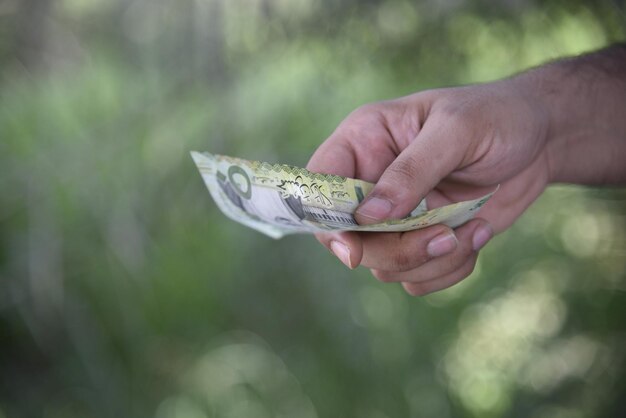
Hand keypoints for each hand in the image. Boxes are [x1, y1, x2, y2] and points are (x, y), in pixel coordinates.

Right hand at [306, 80, 551, 294]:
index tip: (353, 250)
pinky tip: (478, 233)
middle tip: (445, 235)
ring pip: (385, 266)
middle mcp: (371, 182)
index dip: (326, 222)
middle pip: (350, 240)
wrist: (540, 140)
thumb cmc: (497, 117)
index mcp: (363, 142)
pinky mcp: (422, 239)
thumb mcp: (456, 131)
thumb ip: (410, 170)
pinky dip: (450, 268)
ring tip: (473, 227)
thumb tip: (368, 217)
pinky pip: (417, 277)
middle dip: (398, 249)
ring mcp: (396, 216)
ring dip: (432, 259)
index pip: (319, 187)